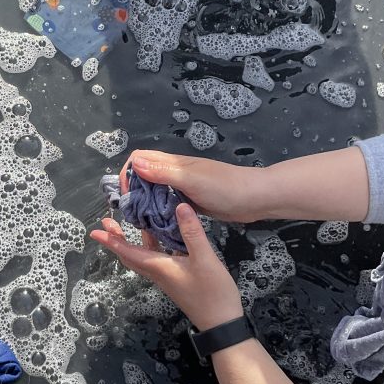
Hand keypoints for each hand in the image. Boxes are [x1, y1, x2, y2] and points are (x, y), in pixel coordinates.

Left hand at [91, 203, 242, 330]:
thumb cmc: (212, 293)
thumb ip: (191, 232)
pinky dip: (153, 244)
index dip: (111, 241)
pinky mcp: (175, 277)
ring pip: (144, 256)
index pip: (128, 252)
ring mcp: (166, 276)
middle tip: (109, 222)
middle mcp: (157, 272)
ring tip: (133, 221)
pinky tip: (163, 233)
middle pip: (130, 254)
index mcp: (158, 267)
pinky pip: (157, 257)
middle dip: (117, 238)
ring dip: (135, 239)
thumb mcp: (204, 259)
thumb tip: (180, 206)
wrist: (221, 323)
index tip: (94, 231)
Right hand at [123, 150, 267, 222]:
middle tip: (132, 213)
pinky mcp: (190, 200)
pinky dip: (159, 211)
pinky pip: (167, 202)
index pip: (139, 159)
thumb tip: (135, 164)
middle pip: (144, 175)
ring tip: (142, 221)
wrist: (255, 198)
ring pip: (154, 190)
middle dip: (133, 190)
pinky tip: (159, 224)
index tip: (127, 196)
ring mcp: (183, 186)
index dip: (128, 174)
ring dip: (145, 202)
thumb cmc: (225, 187)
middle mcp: (174, 172)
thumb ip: (163, 172)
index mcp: (173, 163)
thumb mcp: (191, 179)